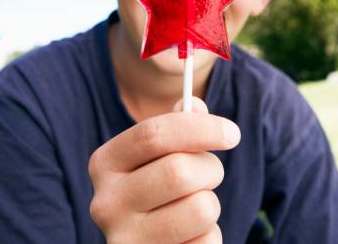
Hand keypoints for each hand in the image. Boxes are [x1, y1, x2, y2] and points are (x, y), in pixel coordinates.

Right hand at [88, 97, 240, 242]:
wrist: (144, 238)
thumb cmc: (157, 182)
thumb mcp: (159, 151)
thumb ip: (177, 124)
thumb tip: (196, 107)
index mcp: (105, 163)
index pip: (153, 134)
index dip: (200, 128)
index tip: (232, 132)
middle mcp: (106, 203)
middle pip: (179, 171)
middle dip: (209, 167)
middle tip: (210, 172)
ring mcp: (126, 241)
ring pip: (200, 208)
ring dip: (211, 202)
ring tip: (195, 203)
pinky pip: (207, 242)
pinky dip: (209, 234)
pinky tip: (189, 233)